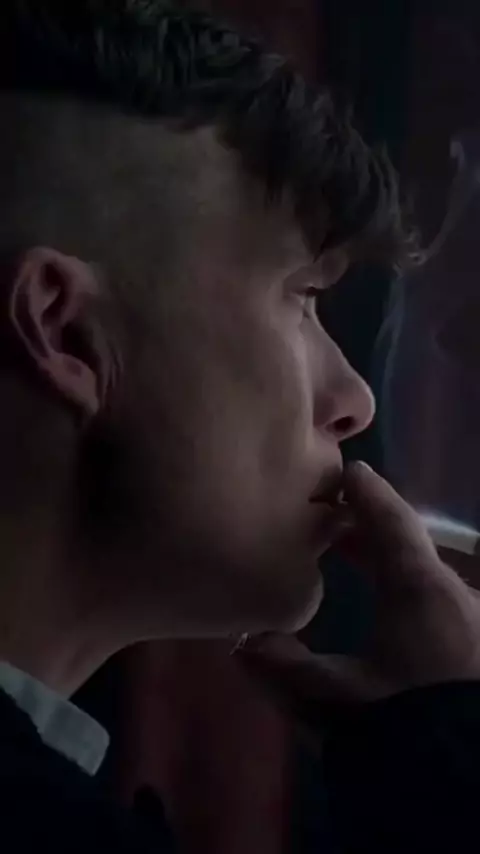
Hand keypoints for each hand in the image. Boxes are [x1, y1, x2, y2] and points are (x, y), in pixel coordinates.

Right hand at [238, 462, 479, 732]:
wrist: (465, 775)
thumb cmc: (403, 725)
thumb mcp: (334, 700)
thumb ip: (282, 667)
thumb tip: (242, 642)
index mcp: (420, 588)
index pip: (390, 521)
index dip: (366, 494)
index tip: (347, 471)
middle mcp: (454, 593)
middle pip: (408, 545)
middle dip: (368, 530)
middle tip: (331, 521)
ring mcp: (472, 621)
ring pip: (424, 574)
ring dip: (389, 562)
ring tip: (354, 561)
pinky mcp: (475, 647)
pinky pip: (438, 600)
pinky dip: (408, 590)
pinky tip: (390, 614)